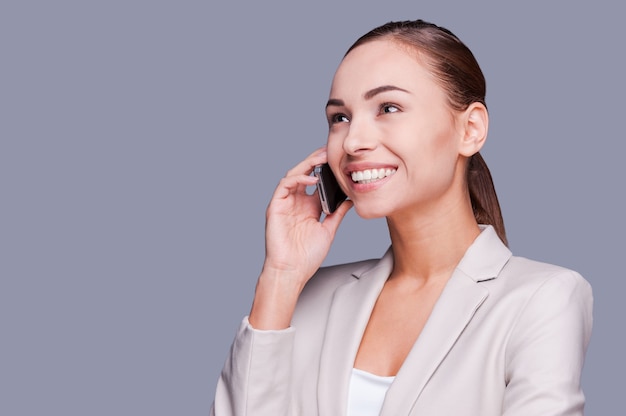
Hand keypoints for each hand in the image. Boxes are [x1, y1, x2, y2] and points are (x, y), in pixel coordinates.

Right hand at [249, 147, 352, 328]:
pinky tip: (311, 179)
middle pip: (305, 173)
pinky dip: (298, 179)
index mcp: (308, 207)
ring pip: (294, 174)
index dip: (326, 169)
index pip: (317, 181)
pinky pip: (285, 185)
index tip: (340, 159)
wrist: (291, 272)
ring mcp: (285, 203)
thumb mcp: (328, 230)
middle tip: (331, 150)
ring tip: (322, 158)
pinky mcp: (275, 206)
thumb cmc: (306, 257)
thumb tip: (350, 199)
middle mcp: (296, 202)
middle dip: (317, 160)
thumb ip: (337, 213)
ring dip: (308, 164)